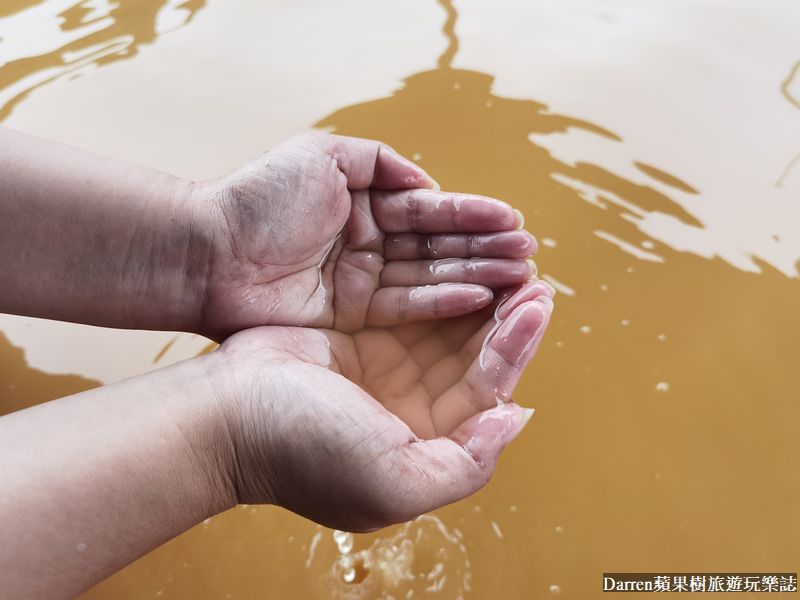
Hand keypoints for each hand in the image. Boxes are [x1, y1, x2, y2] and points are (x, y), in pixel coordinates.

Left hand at [194, 132, 535, 339]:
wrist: (210, 254)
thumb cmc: (261, 199)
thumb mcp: (323, 155)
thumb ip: (380, 163)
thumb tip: (427, 182)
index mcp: (365, 205)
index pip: (428, 210)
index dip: (470, 215)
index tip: (511, 219)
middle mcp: (370, 245)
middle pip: (436, 247)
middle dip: (484, 249)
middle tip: (529, 252)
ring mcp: (363, 283)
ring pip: (429, 277)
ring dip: (476, 276)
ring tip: (520, 275)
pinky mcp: (353, 318)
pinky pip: (407, 307)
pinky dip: (444, 302)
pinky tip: (480, 298)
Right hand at [213, 281, 553, 531]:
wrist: (225, 413)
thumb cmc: (303, 448)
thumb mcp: (393, 482)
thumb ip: (465, 465)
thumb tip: (516, 418)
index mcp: (426, 443)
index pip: (488, 392)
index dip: (516, 349)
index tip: (537, 305)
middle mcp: (411, 406)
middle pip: (473, 356)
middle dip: (507, 317)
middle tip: (532, 275)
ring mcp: (385, 367)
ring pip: (448, 327)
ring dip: (481, 296)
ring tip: (509, 260)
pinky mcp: (360, 334)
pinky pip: (411, 304)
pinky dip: (440, 286)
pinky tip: (462, 263)